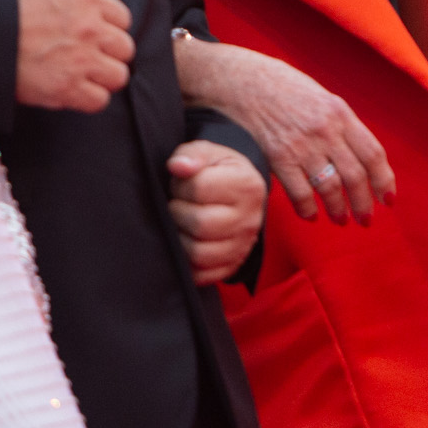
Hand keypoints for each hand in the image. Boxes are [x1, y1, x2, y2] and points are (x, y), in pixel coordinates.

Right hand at [15, 0, 132, 112]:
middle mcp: (90, 29)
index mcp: (85, 1)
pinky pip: (99, 100)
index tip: (100, 36)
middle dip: (110, 56)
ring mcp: (82, 59)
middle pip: (125, 49)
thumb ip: (69, 4)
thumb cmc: (4, 13)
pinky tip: (74, 92)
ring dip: (103, 79)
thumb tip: (77, 13)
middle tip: (92, 60)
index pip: (122, 18)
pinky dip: (89, 100)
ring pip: (119, 76)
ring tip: (84, 78)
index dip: (111, 29)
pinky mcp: (69, 87)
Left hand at [167, 139, 266, 282]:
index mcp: (246, 184)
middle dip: (178, 212)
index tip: (182, 183)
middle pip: (201, 223)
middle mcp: (250, 217)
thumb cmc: (216, 170)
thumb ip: (191, 155)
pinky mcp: (233, 264)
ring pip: (199, 253)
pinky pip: (204, 275)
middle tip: (178, 205)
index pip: (199, 188)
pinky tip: (186, 243)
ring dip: (179, 238)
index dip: (181, 185)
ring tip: (181, 224)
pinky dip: (188, 264)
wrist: (235, 191)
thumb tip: (178, 167)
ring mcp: (243, 244)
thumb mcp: (207, 153)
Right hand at [175, 38, 394, 223]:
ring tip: (341, 220)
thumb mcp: (322, 97)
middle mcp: (326, 130)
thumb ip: (341, 125)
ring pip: (330, 187)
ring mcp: (302, 145)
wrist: (244, 81)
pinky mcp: (278, 157)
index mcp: (341, 113)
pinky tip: (311, 215)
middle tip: (365, 220)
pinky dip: (308, 208)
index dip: (384, 180)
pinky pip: (300, 191)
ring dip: (339, 209)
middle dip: (364, 203)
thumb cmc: (284, 88)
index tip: (388, 200)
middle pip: (355, 176)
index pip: (373, 153)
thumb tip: (361, 158)